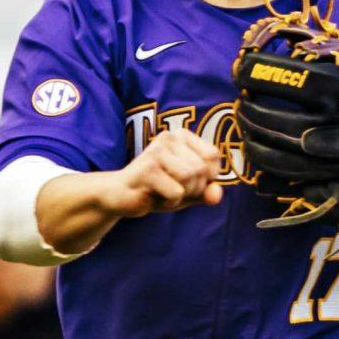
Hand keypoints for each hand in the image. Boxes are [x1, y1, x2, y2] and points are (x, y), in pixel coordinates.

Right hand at [102, 127, 223, 218]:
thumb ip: (206, 191)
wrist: (121, 196)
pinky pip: (177, 192)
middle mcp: (169, 136)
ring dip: (182, 195)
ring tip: (164, 191)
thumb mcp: (188, 191)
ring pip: (191, 178)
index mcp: (181, 135)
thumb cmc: (157, 189)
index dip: (208, 176)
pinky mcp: (148, 168)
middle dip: (193, 188)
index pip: (213, 156)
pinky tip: (154, 196)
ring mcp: (157, 150)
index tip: (187, 180)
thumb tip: (217, 194)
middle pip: (202, 169)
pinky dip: (170, 202)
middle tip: (171, 188)